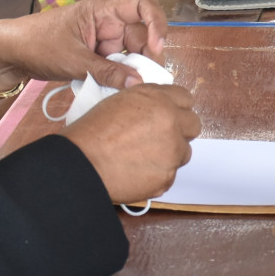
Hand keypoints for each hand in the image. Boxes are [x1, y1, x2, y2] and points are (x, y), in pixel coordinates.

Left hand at [0, 0, 166, 93]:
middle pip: (141, 35)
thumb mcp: (74, 61)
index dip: (156, 22)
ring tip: (132, 91)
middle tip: (147, 82)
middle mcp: (108, 22)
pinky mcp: (97, 55)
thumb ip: (108, 72)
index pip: (142, 5)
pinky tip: (120, 91)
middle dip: (146, 57)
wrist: (9, 54)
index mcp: (103, 11)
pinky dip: (120, 77)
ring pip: (131, 53)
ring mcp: (102, 40)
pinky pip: (118, 65)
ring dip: (133, 70)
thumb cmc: (39, 45)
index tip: (156, 48)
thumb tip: (139, 83)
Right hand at [61, 83, 201, 203]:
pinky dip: (157, 175)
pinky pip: (170, 174)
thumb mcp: (120, 101)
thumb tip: (160, 107)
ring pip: (184, 152)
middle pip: (193, 125)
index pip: (185, 98)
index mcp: (157, 99)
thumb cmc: (91, 133)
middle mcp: (170, 121)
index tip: (169, 116)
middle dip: (180, 131)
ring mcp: (172, 150)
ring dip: (169, 154)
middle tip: (159, 138)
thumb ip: (147, 102)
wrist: (81, 163)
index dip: (176, 108)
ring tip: (142, 157)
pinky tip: (137, 172)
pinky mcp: (167, 176)